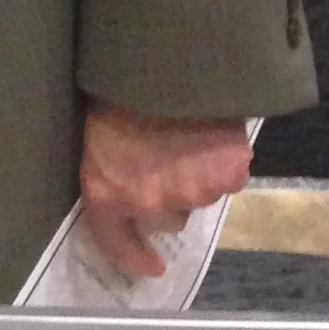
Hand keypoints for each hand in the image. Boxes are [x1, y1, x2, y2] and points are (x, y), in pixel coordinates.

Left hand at [78, 101, 252, 281]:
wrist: (165, 62)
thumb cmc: (118, 90)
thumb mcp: (98, 134)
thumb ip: (115, 172)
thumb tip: (131, 194)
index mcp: (107, 192)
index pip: (116, 241)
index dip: (132, 257)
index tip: (151, 267)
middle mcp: (150, 203)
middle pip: (167, 218)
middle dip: (169, 197)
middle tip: (167, 161)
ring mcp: (193, 192)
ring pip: (200, 196)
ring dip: (197, 176)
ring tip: (188, 138)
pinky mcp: (229, 177)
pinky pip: (229, 178)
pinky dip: (224, 162)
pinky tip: (212, 135)